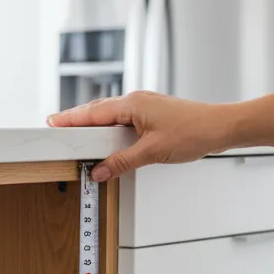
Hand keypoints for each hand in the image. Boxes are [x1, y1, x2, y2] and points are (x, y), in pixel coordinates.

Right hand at [47, 91, 233, 181]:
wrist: (222, 127)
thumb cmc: (194, 131)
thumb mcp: (152, 152)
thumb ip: (122, 162)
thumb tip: (99, 171)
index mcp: (132, 104)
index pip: (92, 113)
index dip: (70, 119)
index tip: (52, 123)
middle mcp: (136, 101)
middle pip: (97, 111)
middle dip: (77, 120)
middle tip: (57, 128)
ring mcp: (145, 107)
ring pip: (110, 115)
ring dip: (93, 125)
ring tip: (78, 136)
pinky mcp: (152, 114)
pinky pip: (123, 119)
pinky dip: (110, 128)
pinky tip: (108, 139)